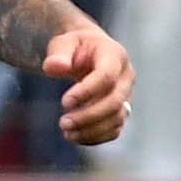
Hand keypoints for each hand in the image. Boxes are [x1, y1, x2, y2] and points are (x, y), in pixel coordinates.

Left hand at [40, 18, 133, 151]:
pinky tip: (76, 136)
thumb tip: (53, 67)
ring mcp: (127, 95)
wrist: (89, 53)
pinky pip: (115, 129)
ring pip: (117, 119)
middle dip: (89, 116)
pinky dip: (96, 137)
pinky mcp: (122, 111)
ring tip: (67, 133)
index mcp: (115, 55)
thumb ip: (58, 54)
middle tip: (63, 123)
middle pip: (115, 101)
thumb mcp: (63, 43)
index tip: (64, 102)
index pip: (106, 76)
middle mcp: (126, 77)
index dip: (87, 92)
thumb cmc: (75, 47)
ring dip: (92, 130)